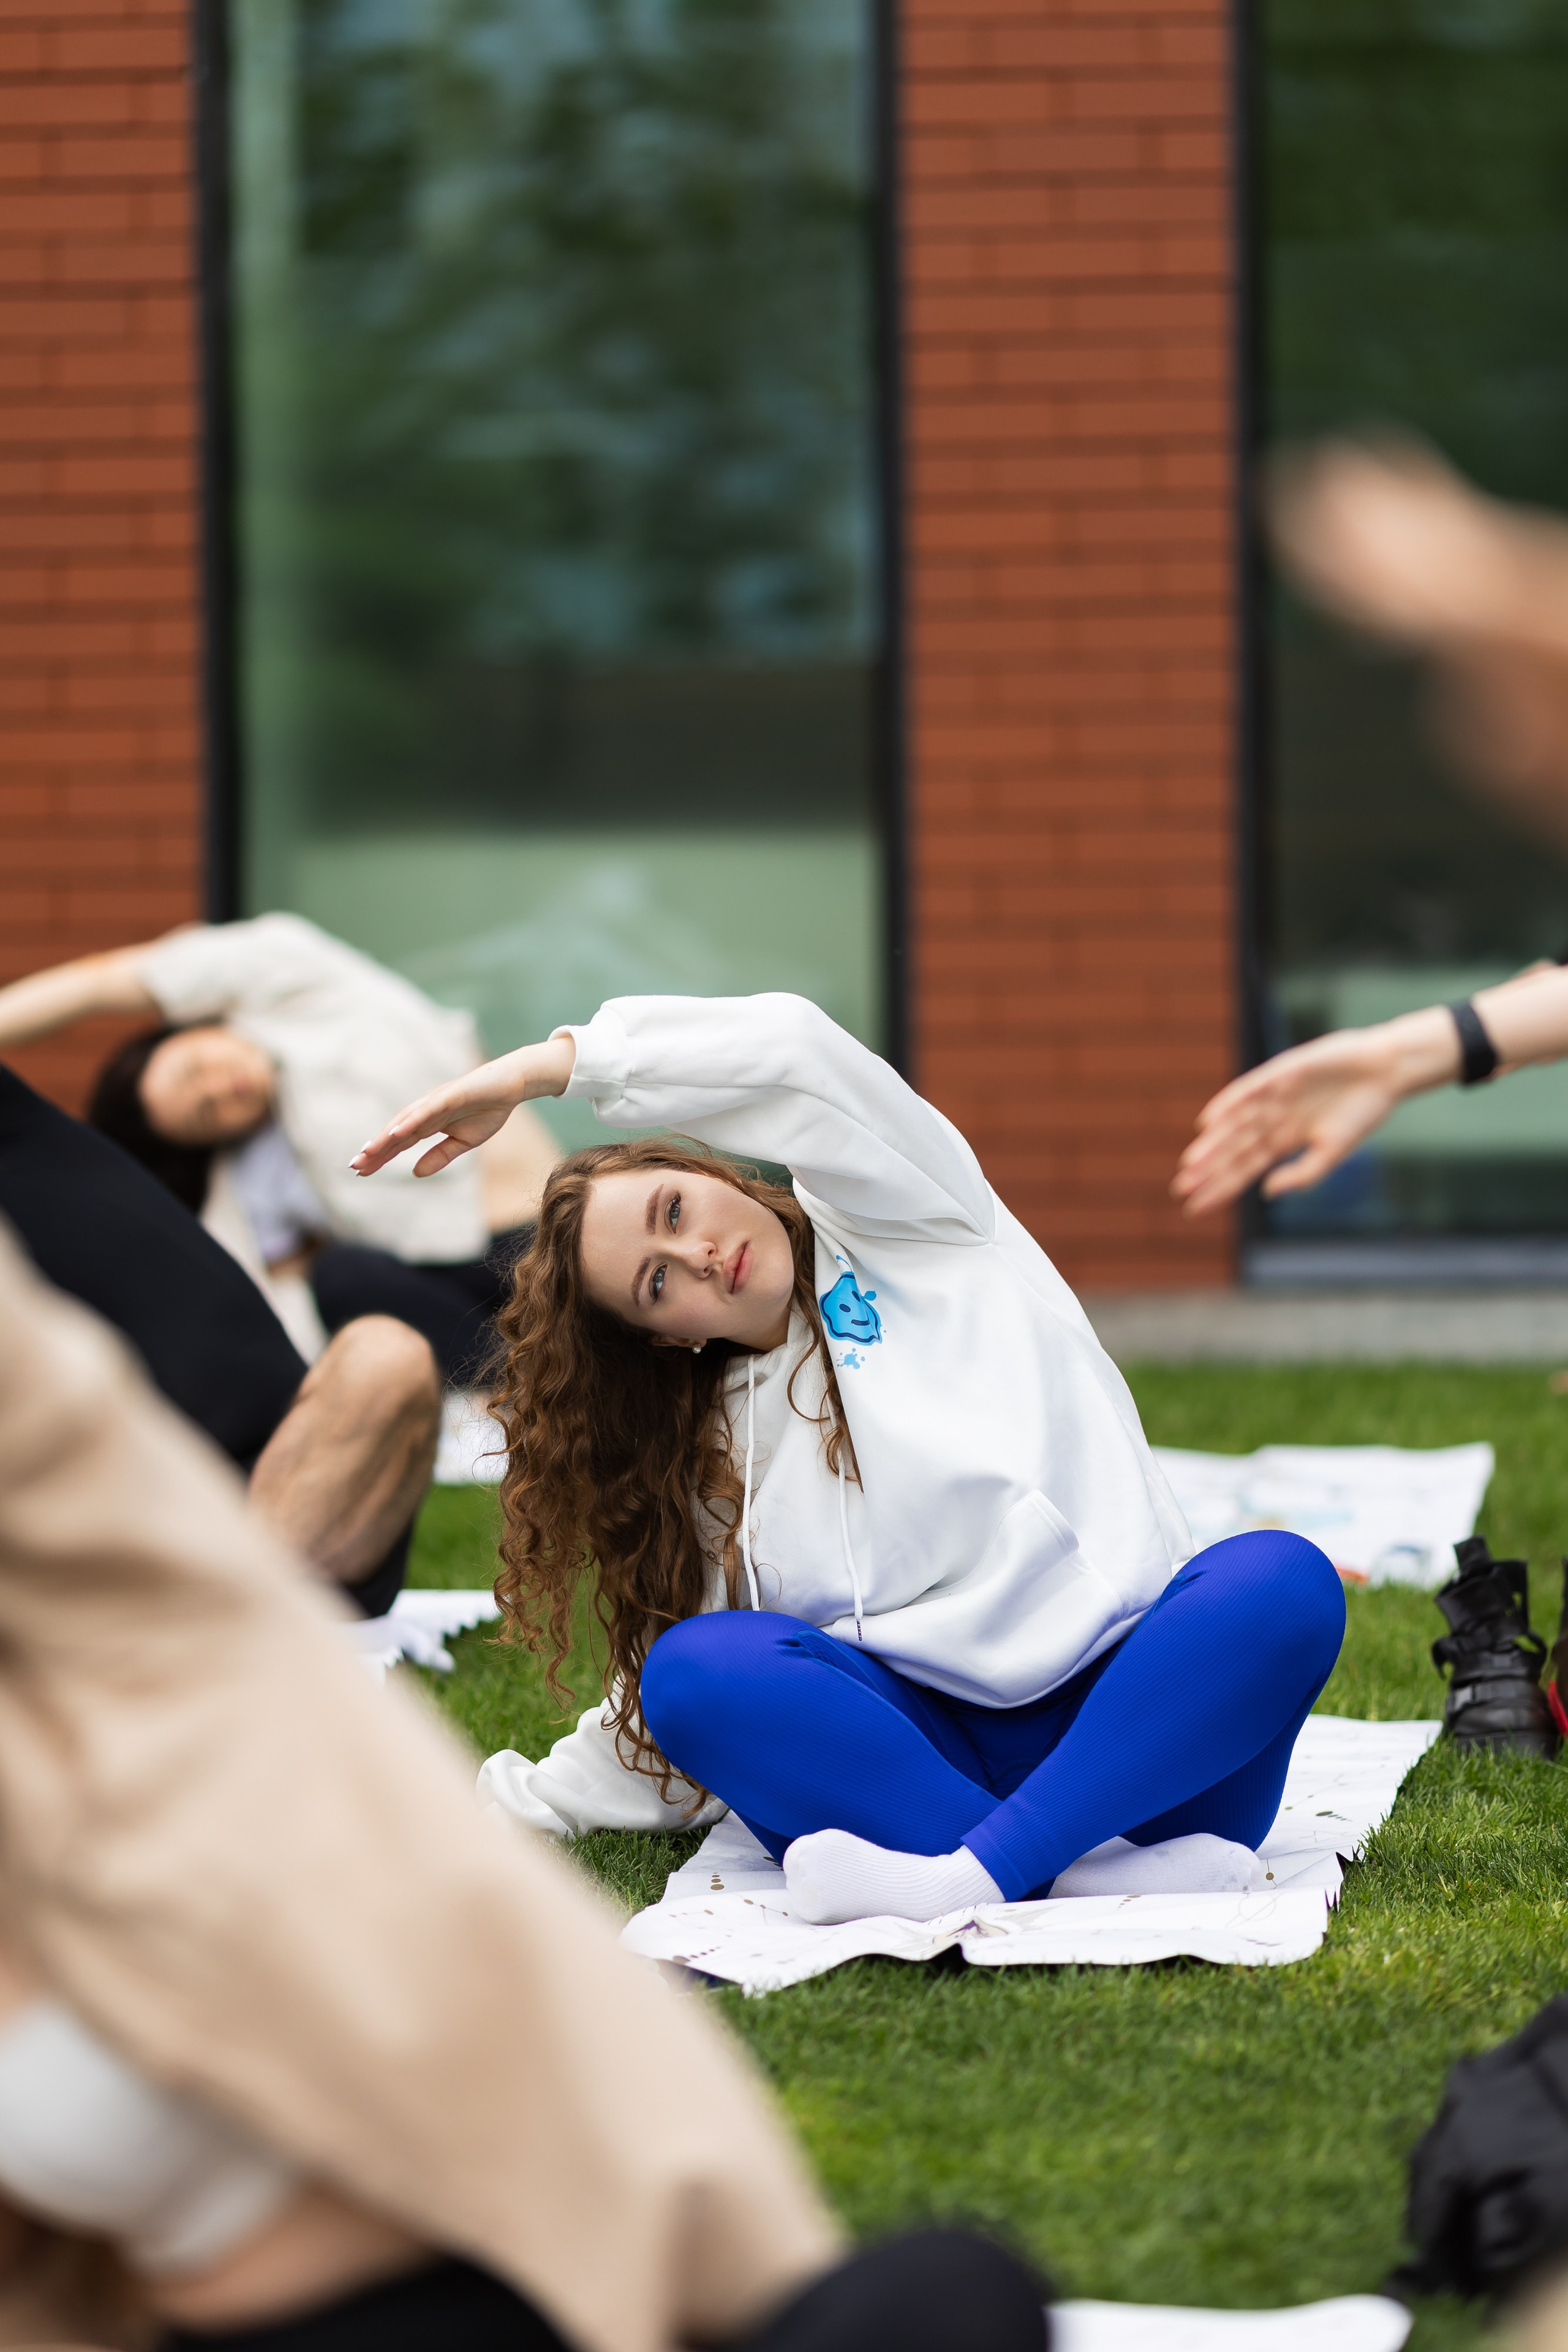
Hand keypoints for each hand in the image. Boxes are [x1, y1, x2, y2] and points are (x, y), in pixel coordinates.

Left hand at [351, 1037, 574, 1180]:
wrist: (510, 1086)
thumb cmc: (487, 1110)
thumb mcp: (463, 1143)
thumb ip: (439, 1157)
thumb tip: (414, 1173)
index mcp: (428, 1124)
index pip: (399, 1144)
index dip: (380, 1157)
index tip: (361, 1172)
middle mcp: (425, 1112)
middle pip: (395, 1134)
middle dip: (375, 1150)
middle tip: (354, 1167)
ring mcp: (435, 1103)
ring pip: (405, 1122)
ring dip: (385, 1137)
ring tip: (368, 1152)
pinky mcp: (449, 1095)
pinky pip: (426, 1111)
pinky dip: (410, 1121)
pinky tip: (396, 1133)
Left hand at [1171, 1012, 1455, 1218]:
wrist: (1385, 1071)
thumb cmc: (1363, 1113)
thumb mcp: (1333, 1152)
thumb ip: (1302, 1175)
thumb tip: (1265, 1192)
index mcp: (1285, 1140)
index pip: (1244, 1169)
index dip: (1220, 1189)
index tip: (1194, 1210)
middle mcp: (1272, 1119)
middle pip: (1233, 1150)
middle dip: (1207, 1171)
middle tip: (1179, 1190)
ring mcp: (1274, 1097)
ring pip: (1235, 1124)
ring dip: (1213, 1144)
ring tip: (1190, 1166)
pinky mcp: (1281, 1073)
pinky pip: (1248, 1090)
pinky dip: (1228, 1104)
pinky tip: (1209, 1121)